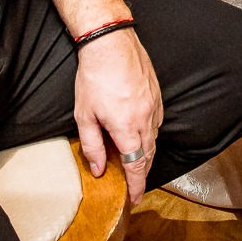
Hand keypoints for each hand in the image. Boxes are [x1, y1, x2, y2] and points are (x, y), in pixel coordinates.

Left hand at [72, 31, 163, 199]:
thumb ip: (92, 146)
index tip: (135, 198)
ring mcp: (154, 105)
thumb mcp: (84, 115)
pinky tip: (141, 134)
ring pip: (154, 138)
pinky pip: (157, 121)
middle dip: (142, 174)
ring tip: (136, 163)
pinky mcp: (157, 94)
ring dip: (146, 154)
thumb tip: (99, 168)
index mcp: (127, 128)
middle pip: (148, 155)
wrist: (111, 42)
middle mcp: (145, 119)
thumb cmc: (95, 77)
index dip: (136, 186)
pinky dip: (150, 134)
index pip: (136, 166)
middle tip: (135, 187)